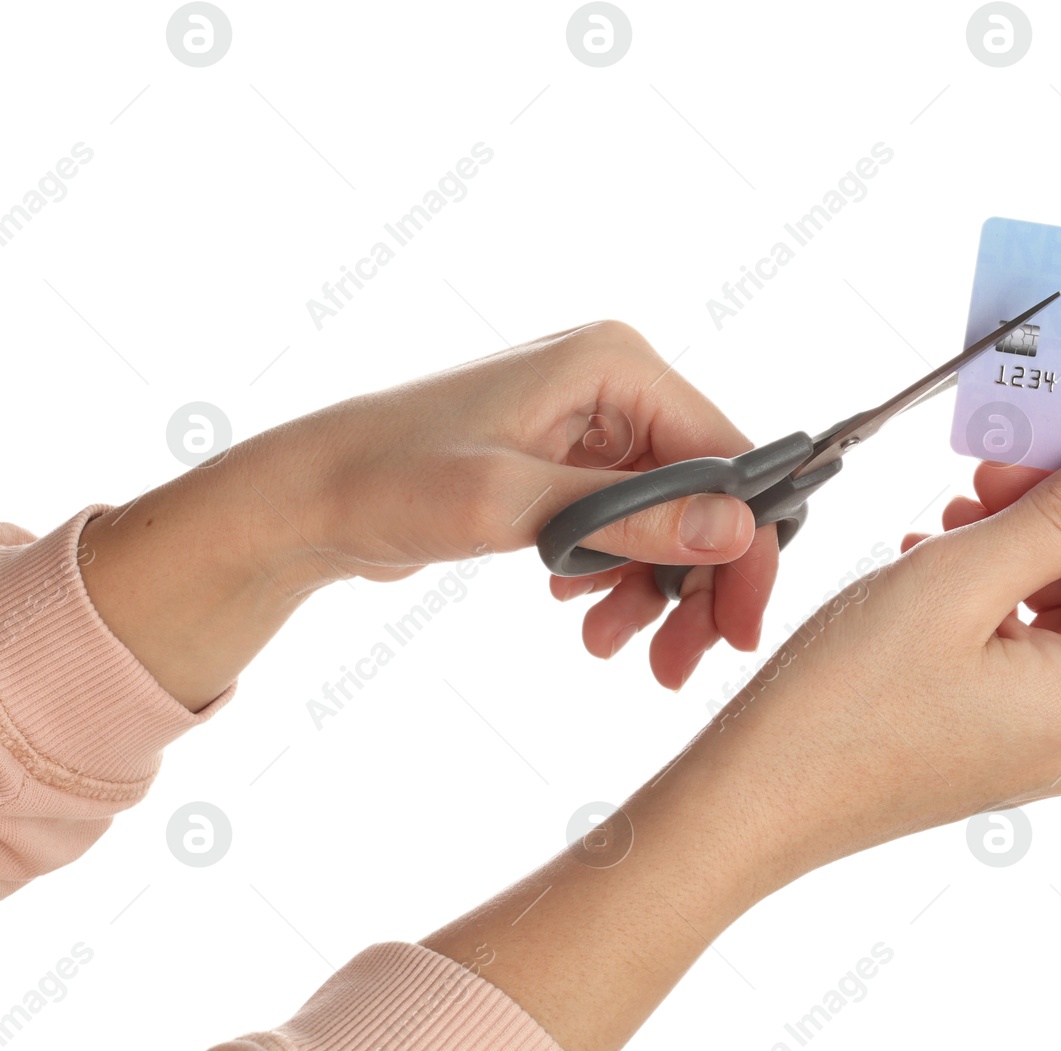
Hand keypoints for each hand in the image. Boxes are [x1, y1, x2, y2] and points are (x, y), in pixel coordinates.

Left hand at [81, 322, 776, 705]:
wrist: (303, 500)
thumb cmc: (388, 481)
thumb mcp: (515, 507)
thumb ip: (631, 518)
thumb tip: (735, 530)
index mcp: (615, 364)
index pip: (725, 455)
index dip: (745, 547)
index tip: (739, 632)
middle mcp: (613, 384)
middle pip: (703, 495)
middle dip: (697, 584)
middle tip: (679, 666)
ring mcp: (589, 425)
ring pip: (669, 520)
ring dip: (654, 593)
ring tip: (611, 647)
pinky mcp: (565, 464)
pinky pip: (625, 527)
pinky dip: (617, 580)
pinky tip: (582, 616)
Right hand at [423, 435, 1060, 1050]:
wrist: (753, 804)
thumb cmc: (838, 705)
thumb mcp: (955, 581)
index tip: (1060, 443)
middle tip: (989, 471)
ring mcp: (1044, 746)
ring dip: (1024, 548)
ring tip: (948, 518)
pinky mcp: (999, 746)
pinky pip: (1028, 651)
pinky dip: (994, 596)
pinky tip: (931, 565)